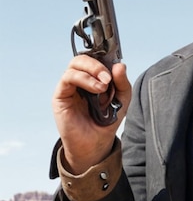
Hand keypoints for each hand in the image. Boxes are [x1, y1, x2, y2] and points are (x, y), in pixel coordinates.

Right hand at [52, 55, 131, 173]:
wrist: (95, 143)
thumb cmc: (107, 121)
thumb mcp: (122, 100)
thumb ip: (123, 83)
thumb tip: (120, 65)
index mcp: (95, 77)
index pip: (96, 58)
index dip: (105, 57)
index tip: (117, 65)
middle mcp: (81, 79)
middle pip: (84, 57)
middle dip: (98, 64)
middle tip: (109, 77)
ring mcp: (70, 86)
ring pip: (75, 64)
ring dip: (92, 70)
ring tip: (104, 85)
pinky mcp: (61, 95)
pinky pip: (68, 78)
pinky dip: (84, 79)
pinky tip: (97, 89)